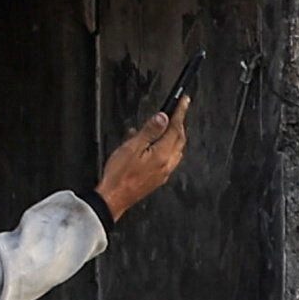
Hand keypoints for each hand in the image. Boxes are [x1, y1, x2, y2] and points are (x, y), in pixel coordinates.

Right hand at [94, 94, 191, 221]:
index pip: (176, 128)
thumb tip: (162, 118)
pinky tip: (154, 145)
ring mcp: (164, 172)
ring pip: (175, 149)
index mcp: (162, 155)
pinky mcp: (158, 178)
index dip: (180, 112)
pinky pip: (169, 158)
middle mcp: (167, 164)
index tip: (184, 101)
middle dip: (179, 123)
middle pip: (180, 139)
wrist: (114, 198)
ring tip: (165, 126)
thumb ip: (149, 131)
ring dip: (174, 135)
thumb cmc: (119, 175)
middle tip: (178, 111)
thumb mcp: (132, 147)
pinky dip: (166, 146)